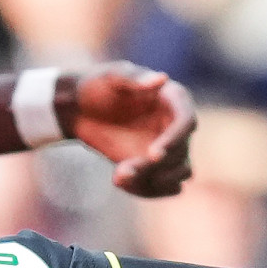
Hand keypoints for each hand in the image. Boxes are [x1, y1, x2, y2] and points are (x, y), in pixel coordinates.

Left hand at [65, 63, 199, 197]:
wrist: (80, 108)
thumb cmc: (97, 85)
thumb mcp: (110, 77)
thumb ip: (133, 77)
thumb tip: (161, 78)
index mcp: (172, 99)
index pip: (186, 122)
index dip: (175, 140)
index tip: (153, 154)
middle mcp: (176, 125)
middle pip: (180, 155)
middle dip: (153, 167)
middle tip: (122, 171)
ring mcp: (168, 148)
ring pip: (176, 176)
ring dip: (151, 182)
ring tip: (119, 177)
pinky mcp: (155, 167)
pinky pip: (163, 188)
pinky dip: (145, 190)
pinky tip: (120, 181)